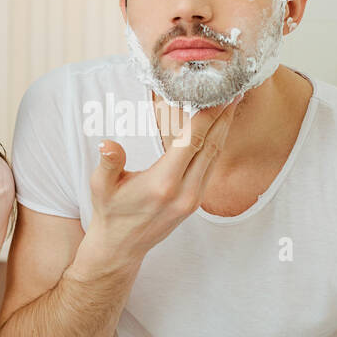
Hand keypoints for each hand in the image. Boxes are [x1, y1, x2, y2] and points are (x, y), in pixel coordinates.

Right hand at [75, 97, 241, 274]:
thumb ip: (107, 163)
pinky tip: (219, 128)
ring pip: (215, 156)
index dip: (207, 115)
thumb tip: (107, 144)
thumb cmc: (110, 212)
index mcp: (163, 184)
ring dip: (224, 128)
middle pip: (211, 145)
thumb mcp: (100, 187)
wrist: (121, 246)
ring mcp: (193, 198)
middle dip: (223, 116)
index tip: (218, 94)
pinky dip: (217, 143)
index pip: (191, 141)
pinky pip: (211, 166)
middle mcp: (184, 192)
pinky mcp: (195, 201)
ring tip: (232, 104)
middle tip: (235, 90)